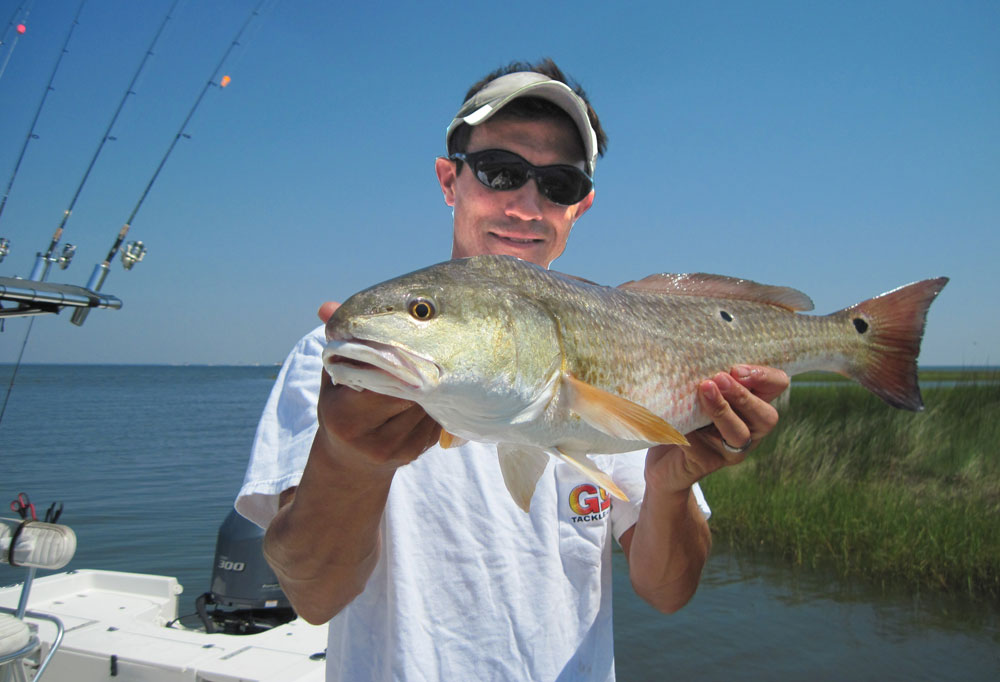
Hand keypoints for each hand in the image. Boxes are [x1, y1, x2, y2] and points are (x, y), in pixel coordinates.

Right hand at [313, 301, 440, 476]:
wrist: (349, 463)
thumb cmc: (341, 407)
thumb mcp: (333, 377)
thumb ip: (339, 345)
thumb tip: (327, 307)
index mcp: (344, 414)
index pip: (381, 378)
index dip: (398, 357)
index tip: (409, 339)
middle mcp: (369, 438)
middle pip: (408, 392)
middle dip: (420, 369)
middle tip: (431, 346)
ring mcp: (394, 449)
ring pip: (426, 404)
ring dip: (434, 385)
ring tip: (435, 365)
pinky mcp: (414, 454)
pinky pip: (435, 419)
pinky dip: (438, 402)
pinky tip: (436, 391)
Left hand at [644, 365, 788, 492]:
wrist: (661, 451)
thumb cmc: (683, 408)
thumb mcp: (697, 384)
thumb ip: (707, 371)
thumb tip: (697, 345)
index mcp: (752, 401)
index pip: (777, 384)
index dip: (765, 375)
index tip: (736, 368)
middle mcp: (749, 427)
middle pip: (767, 415)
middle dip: (744, 394)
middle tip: (720, 377)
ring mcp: (730, 448)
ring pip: (739, 433)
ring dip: (723, 409)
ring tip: (705, 389)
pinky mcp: (708, 462)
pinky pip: (706, 448)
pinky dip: (692, 430)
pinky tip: (680, 418)